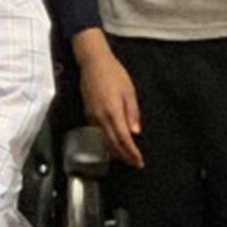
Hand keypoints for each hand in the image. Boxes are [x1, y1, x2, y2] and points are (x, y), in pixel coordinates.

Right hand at [75, 38, 143, 168]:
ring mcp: (92, 116)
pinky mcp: (88, 113)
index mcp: (113, 111)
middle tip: (134, 163)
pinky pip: (98, 133)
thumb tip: (135, 132)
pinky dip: (107, 141)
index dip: (131, 152)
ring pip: (104, 140)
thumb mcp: (129, 91)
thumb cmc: (113, 73)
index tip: (139, 161)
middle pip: (112, 143)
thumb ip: (132, 113)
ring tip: (126, 157)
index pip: (123, 138)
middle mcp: (100, 117)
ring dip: (115, 151)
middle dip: (124, 156)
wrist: (93, 62)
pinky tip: (113, 143)